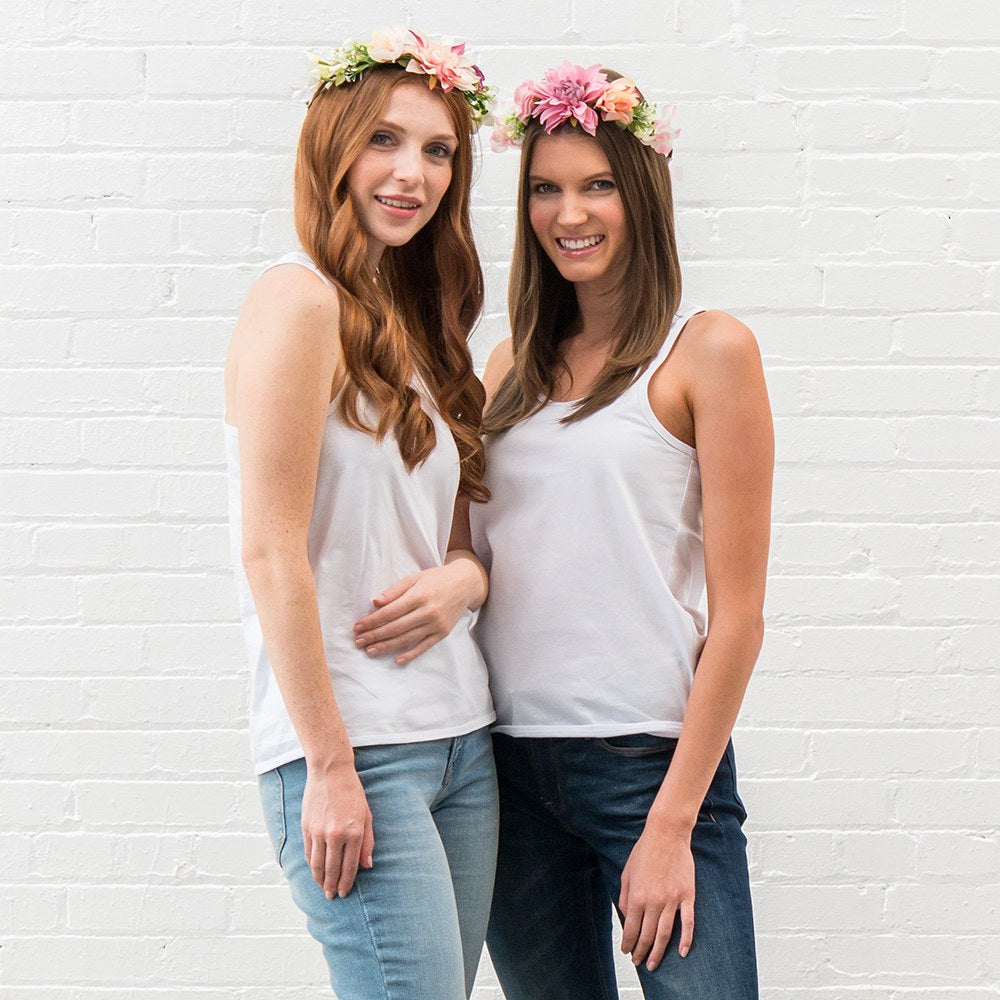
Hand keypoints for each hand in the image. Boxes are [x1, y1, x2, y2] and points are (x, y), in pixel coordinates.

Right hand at [301, 763, 374, 898]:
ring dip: (320, 880)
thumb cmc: (352, 792)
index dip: (347, 882)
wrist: (330, 772)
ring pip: (318, 865)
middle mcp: (335, 835)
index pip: (349, 867)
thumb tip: (367, 866)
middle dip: (332, 886)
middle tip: (332, 897)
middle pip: (332, 869)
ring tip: (322, 889)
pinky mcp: (307, 828)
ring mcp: (319, 832)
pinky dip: (312, 865)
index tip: (345, 892)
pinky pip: (309, 853)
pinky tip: (315, 871)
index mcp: (353, 832)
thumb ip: (367, 842)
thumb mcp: (367, 815)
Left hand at [352, 559, 483, 664]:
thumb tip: (375, 602)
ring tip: (370, 651)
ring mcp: (436, 624)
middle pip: (395, 627)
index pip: (390, 612)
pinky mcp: (442, 633)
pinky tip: (396, 660)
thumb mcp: (415, 578)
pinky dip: (410, 654)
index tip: (357, 626)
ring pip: (407, 639)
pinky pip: (424, 646)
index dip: (372, 621)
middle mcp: (428, 611)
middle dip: (374, 635)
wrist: (465, 584)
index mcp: (419, 595)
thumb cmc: (436, 579)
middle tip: (358, 641)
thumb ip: (395, 590)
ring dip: (386, 646)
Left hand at [619, 823, 694, 971]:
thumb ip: (625, 897)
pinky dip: (686, 940)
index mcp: (637, 896)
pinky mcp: (687, 896)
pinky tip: (683, 952)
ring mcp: (672, 900)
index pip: (632, 929)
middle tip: (640, 962)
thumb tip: (627, 917)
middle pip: (648, 936)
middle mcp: (654, 901)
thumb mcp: (627, 873)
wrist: (667, 834)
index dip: (629, 944)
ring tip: (654, 964)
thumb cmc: (645, 851)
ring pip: (665, 934)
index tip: (628, 951)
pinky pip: (688, 923)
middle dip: (642, 952)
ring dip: (659, 952)